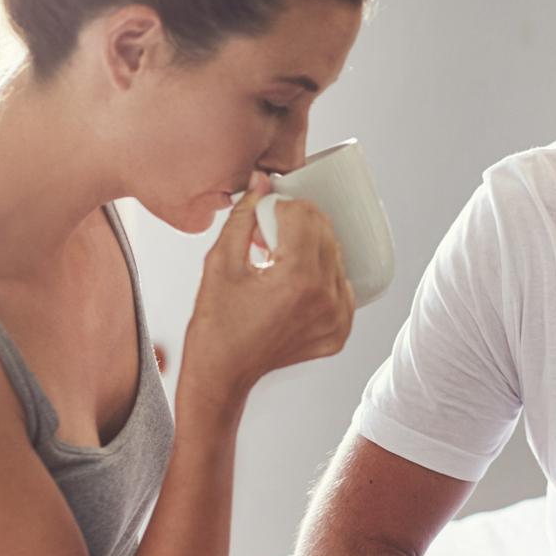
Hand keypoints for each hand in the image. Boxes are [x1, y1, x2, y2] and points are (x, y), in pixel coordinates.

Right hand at [180, 174, 354, 407]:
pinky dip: (319, 276)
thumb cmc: (215, 324)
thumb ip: (243, 217)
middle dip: (295, 225)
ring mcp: (336, 318)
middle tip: (265, 240)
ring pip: (335, 255)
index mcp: (297, 279)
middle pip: (324, 230)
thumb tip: (261, 182)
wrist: (222, 374)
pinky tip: (291, 285)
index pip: (303, 214)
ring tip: (276, 264)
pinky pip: (340, 284)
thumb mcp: (220, 262)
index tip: (258, 223)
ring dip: (308, 248)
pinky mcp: (340, 331)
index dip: (277, 209)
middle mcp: (325, 298)